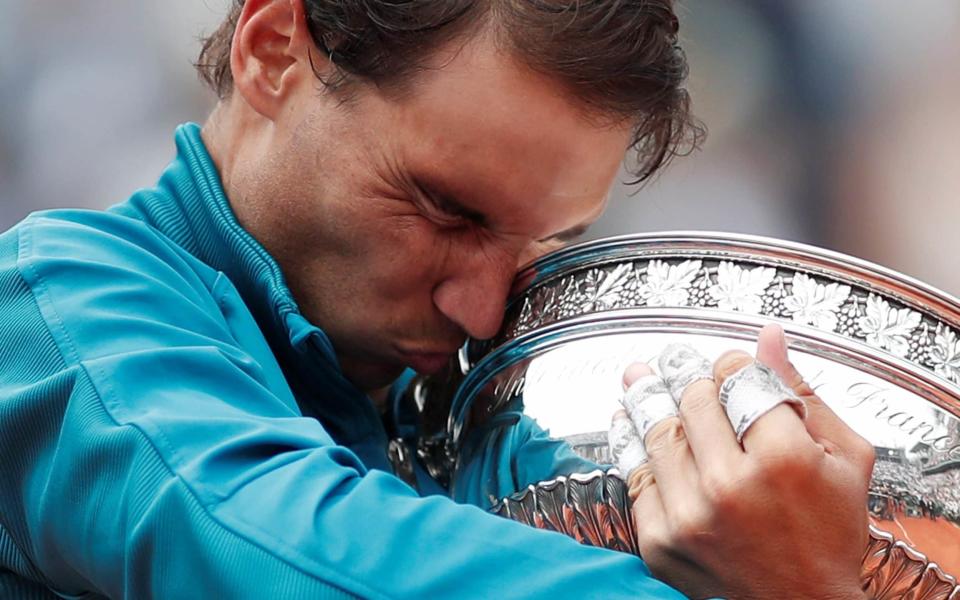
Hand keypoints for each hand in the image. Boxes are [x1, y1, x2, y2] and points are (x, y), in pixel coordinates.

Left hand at [618, 325, 874, 599]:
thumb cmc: (828, 537)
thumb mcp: (843, 459)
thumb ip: (802, 393)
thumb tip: (769, 338)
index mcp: (782, 458)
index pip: (737, 379)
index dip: (729, 363)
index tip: (727, 363)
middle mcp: (729, 485)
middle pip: (691, 400)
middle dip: (683, 374)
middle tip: (674, 362)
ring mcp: (689, 514)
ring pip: (656, 432)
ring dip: (645, 399)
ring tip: (638, 377)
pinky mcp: (660, 539)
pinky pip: (637, 476)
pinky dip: (629, 444)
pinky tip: (626, 422)